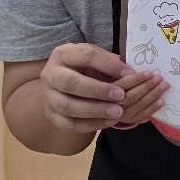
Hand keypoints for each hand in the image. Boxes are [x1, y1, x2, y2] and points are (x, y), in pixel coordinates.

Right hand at [38, 43, 160, 133]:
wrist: (60, 86)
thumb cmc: (83, 69)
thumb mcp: (94, 60)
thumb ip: (109, 63)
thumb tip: (131, 72)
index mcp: (63, 54)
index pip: (85, 55)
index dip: (109, 65)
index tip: (130, 73)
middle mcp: (51, 74)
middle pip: (70, 82)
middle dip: (97, 90)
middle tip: (121, 95)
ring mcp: (48, 96)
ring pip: (67, 106)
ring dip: (94, 110)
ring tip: (118, 113)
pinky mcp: (51, 115)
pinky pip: (69, 124)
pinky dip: (90, 125)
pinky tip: (109, 122)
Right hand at [111, 68, 169, 128]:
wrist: (109, 99)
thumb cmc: (115, 78)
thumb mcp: (112, 71)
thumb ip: (119, 68)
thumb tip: (135, 65)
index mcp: (106, 89)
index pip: (122, 85)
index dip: (136, 79)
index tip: (148, 73)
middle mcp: (111, 104)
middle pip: (130, 96)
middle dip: (147, 86)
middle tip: (159, 78)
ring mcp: (120, 114)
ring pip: (138, 105)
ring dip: (153, 95)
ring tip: (164, 85)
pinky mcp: (129, 120)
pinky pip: (142, 114)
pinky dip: (153, 108)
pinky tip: (162, 101)